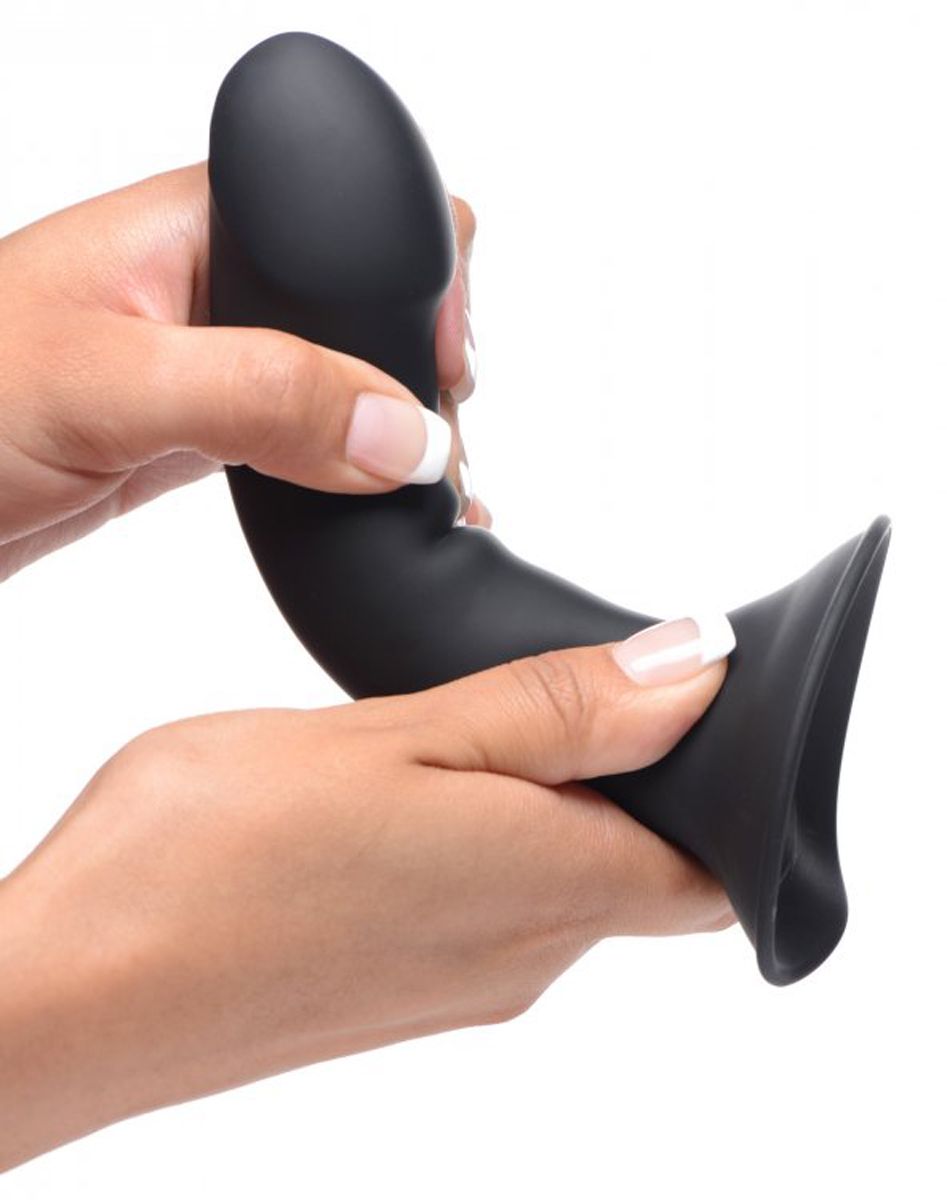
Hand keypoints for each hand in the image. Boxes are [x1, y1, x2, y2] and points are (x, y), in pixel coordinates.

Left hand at [0, 164, 482, 580]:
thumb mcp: (107, 386)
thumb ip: (262, 394)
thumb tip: (405, 433)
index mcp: (200, 223)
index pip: (356, 206)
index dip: (423, 273)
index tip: (446, 366)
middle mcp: (218, 286)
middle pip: (369, 300)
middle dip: (425, 366)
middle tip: (434, 446)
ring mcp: (217, 363)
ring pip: (348, 377)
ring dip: (399, 430)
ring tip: (432, 491)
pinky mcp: (209, 434)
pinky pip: (310, 438)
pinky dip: (359, 474)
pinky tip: (383, 508)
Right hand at [0, 632, 734, 1168]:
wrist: (68, 990)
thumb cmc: (212, 856)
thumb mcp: (401, 738)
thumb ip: (556, 713)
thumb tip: (694, 676)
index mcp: (547, 889)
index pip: (713, 872)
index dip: (720, 790)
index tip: (676, 707)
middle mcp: (520, 958)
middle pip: (633, 868)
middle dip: (619, 777)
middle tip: (542, 686)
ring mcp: (452, 985)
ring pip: (549, 880)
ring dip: (529, 800)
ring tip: (451, 726)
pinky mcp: (390, 990)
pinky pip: (476, 907)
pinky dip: (468, 840)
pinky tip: (391, 793)